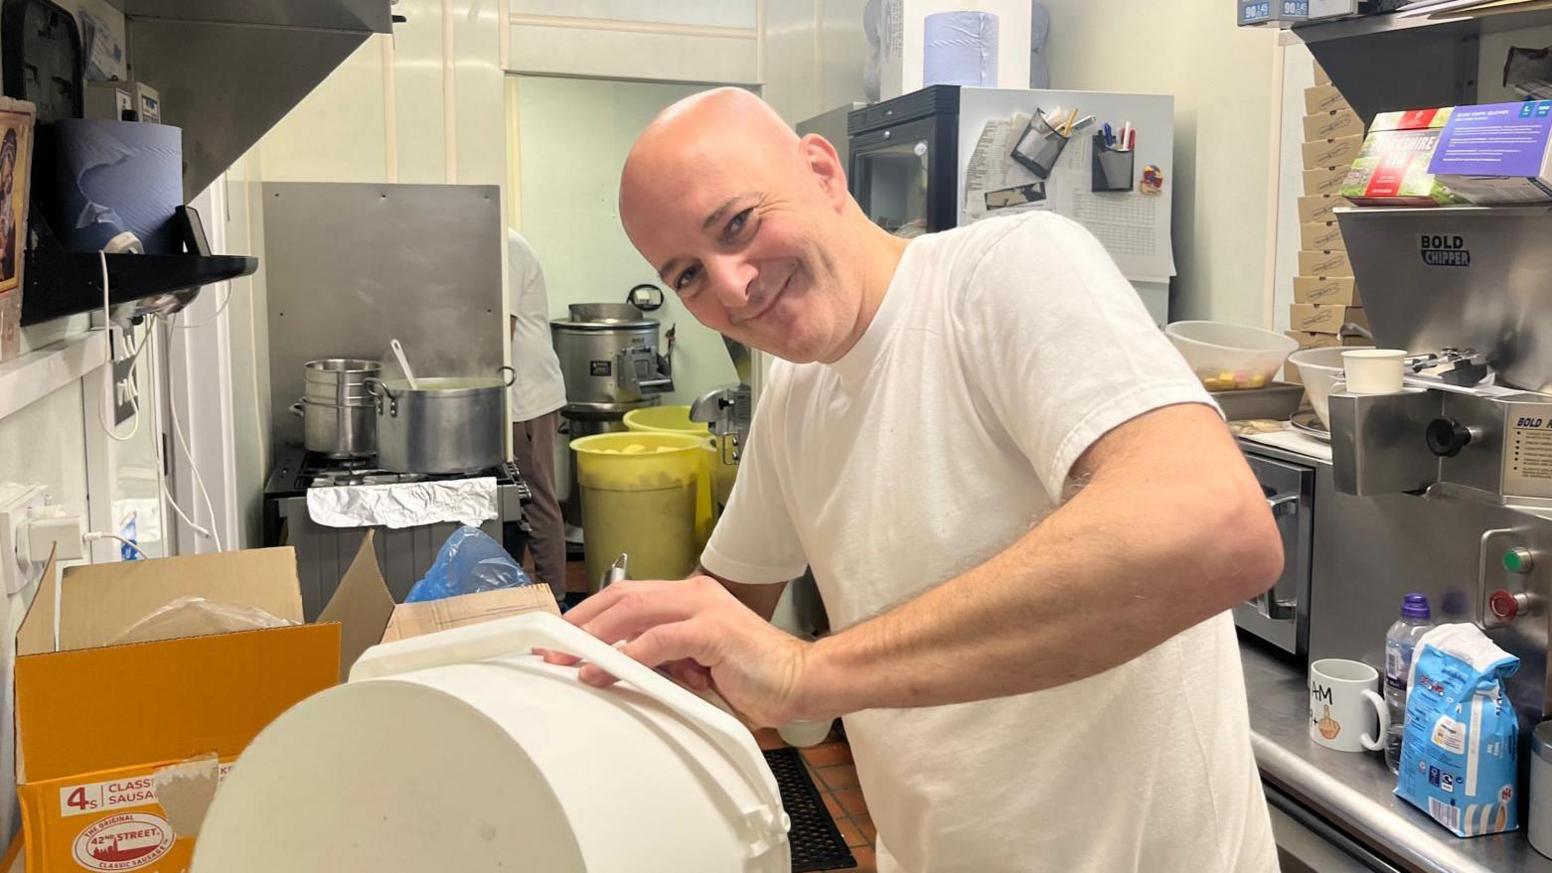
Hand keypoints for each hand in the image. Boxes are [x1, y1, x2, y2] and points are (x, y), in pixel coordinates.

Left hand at [536, 576, 810, 727]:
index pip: (626, 595)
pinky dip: (625, 656)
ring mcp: (704, 608)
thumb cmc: (753, 677)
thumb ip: (661, 659)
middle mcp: (694, 594)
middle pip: (622, 596)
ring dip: (594, 637)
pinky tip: (604, 671)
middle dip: (580, 623)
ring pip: (634, 611)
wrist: (801, 681)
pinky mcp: (713, 631)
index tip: (559, 639)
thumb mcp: (694, 666)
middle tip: (550, 648)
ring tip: (568, 659)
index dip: (588, 615)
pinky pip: (658, 639)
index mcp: (689, 597)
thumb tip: (615, 668)